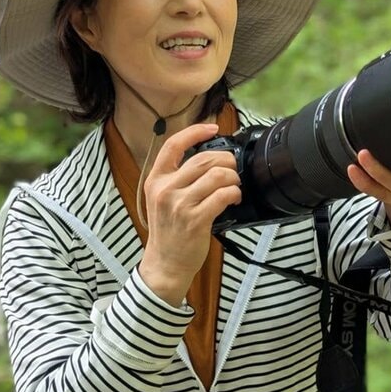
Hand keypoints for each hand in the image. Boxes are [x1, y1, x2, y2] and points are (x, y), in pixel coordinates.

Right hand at [139, 123, 241, 304]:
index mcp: (156, 179)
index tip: (213, 128)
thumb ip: (179, 177)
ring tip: (233, 186)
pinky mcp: (195, 219)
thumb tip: (209, 157)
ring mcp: (179, 204)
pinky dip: (234, 193)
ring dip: (233, 178)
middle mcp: (165, 189)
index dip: (196, 132)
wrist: (164, 263)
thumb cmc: (169, 230)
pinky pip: (223, 194)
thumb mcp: (163, 198)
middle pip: (204, 158)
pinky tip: (233, 199)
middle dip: (227, 161)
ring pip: (218, 175)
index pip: (173, 145)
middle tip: (232, 170)